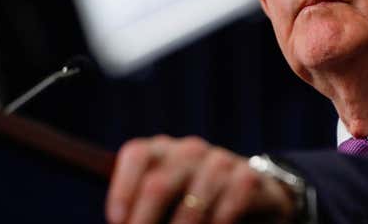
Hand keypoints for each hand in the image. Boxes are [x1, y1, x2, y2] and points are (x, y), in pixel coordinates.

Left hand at [106, 135, 294, 223]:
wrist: (250, 200)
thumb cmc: (192, 205)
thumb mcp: (165, 203)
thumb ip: (142, 208)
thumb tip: (124, 222)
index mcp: (162, 150)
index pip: (137, 154)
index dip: (122, 189)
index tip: (117, 221)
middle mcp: (190, 150)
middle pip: (158, 185)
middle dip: (145, 222)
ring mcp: (221, 161)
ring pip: (194, 201)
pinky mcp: (248, 176)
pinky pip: (230, 202)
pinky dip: (219, 223)